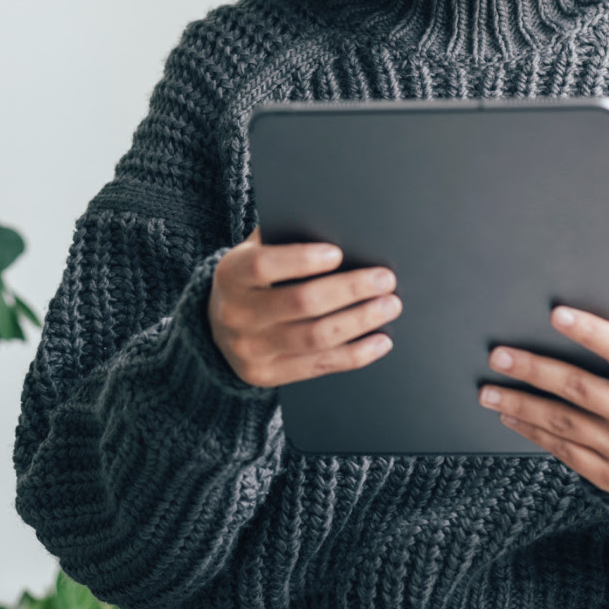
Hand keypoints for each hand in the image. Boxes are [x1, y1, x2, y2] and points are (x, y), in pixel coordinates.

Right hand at [209, 231, 400, 387]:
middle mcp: (235, 315)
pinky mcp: (266, 376)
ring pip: (315, 337)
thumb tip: (341, 233)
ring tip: (389, 306)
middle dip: (350, 290)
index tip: (338, 253)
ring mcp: (250, 350)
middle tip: (385, 279)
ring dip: (360, 321)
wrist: (219, 327)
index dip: (301, 260)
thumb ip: (285, 240)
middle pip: (301, 303)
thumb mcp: (255, 252)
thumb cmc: (253, 279)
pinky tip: (380, 340)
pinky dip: (355, 354)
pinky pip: (319, 366)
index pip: (263, 266)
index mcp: (230, 275)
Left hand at [478, 305, 608, 494]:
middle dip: (534, 370)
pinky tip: (509, 415)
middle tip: (498, 356)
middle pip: (580, 388)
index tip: (554, 314)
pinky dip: (532, 431)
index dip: (589, 331)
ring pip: (563, 422)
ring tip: (488, 390)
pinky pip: (563, 450)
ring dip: (520, 403)